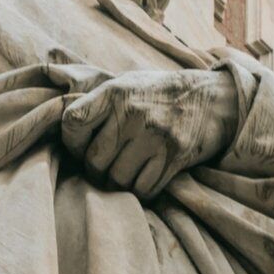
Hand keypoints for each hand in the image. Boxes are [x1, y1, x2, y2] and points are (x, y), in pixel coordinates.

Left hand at [56, 67, 239, 199]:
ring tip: (125, 175)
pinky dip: (142, 190)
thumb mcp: (127, 83)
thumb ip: (98, 101)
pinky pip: (144, 189)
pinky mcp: (174, 156)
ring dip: (119, 184)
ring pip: (118, 179)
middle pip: (94, 161)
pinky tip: (146, 178)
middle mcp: (133, 113)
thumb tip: (60, 122)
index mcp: (115, 92)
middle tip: (105, 170)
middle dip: (96, 172)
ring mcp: (155, 136)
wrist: (213, 99)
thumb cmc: (161, 94)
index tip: (81, 149)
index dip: (71, 143)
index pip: (72, 122)